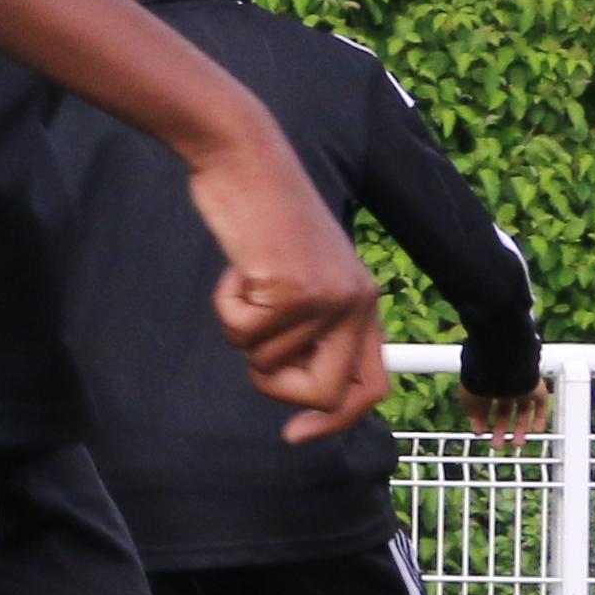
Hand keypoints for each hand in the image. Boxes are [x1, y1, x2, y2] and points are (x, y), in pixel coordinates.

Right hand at [179, 120, 387, 444]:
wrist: (246, 160)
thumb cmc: (262, 217)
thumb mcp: (299, 275)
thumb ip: (310, 325)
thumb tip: (298, 394)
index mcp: (364, 302)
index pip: (369, 386)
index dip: (335, 420)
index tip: (295, 434)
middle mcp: (356, 303)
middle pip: (321, 394)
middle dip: (274, 385)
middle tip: (252, 339)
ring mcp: (328, 298)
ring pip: (267, 362)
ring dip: (241, 326)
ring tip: (246, 279)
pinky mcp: (293, 289)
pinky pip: (242, 332)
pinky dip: (225, 305)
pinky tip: (238, 268)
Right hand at [461, 384, 542, 443]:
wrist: (499, 364)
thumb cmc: (480, 377)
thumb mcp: (468, 396)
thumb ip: (471, 408)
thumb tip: (472, 417)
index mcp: (487, 383)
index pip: (486, 404)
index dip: (483, 420)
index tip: (480, 431)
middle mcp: (505, 384)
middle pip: (505, 410)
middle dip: (501, 429)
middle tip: (498, 443)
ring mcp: (521, 385)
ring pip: (523, 410)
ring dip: (520, 428)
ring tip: (517, 444)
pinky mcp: (536, 386)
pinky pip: (541, 404)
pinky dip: (540, 418)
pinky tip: (536, 431)